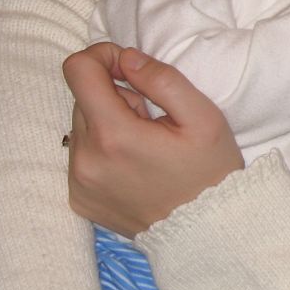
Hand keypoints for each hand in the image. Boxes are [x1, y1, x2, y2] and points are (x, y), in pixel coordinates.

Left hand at [63, 43, 243, 236]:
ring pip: (82, 125)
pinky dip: (104, 150)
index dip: (103, 56)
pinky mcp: (79, 199)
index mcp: (113, 135)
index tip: (131, 70)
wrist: (207, 232)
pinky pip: (82, 155)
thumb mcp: (203, 116)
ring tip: (146, 145)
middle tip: (152, 119)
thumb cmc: (211, 172)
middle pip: (82, 98)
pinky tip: (135, 165)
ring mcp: (79, 183)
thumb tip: (126, 58)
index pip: (77, 69)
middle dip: (115, 96)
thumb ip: (162, 79)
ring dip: (109, 123)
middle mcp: (85, 160)